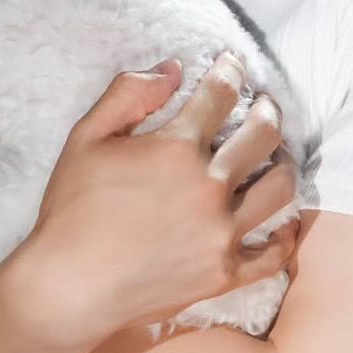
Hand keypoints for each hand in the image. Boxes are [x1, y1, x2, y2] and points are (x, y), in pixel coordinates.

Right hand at [9, 52, 300, 350]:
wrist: (69, 287)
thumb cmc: (71, 210)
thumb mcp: (85, 137)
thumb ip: (128, 93)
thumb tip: (172, 69)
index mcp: (177, 149)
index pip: (220, 96)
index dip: (230, 72)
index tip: (233, 65)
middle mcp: (210, 188)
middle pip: (264, 135)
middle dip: (268, 110)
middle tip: (265, 104)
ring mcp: (222, 234)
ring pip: (280, 190)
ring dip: (284, 164)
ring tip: (276, 156)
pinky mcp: (224, 273)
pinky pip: (273, 254)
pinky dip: (284, 235)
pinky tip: (281, 223)